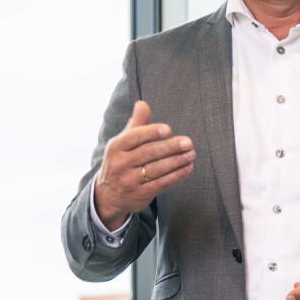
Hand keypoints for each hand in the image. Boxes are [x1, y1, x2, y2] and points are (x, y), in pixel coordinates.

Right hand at [94, 101, 194, 229]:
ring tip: (191, 154)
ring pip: (156, 169)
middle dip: (170, 147)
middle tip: (188, 142)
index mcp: (116, 147)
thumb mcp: (123, 143)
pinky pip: (161, 183)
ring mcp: (129, 181)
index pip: (134, 137)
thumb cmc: (121, 161)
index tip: (168, 129)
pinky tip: (187, 167)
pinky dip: (176, 175)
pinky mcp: (140, 194)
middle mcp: (120, 164)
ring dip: (176, 161)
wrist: (108, 196)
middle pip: (148, 153)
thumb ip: (136, 125)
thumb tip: (142, 103)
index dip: (151, 132)